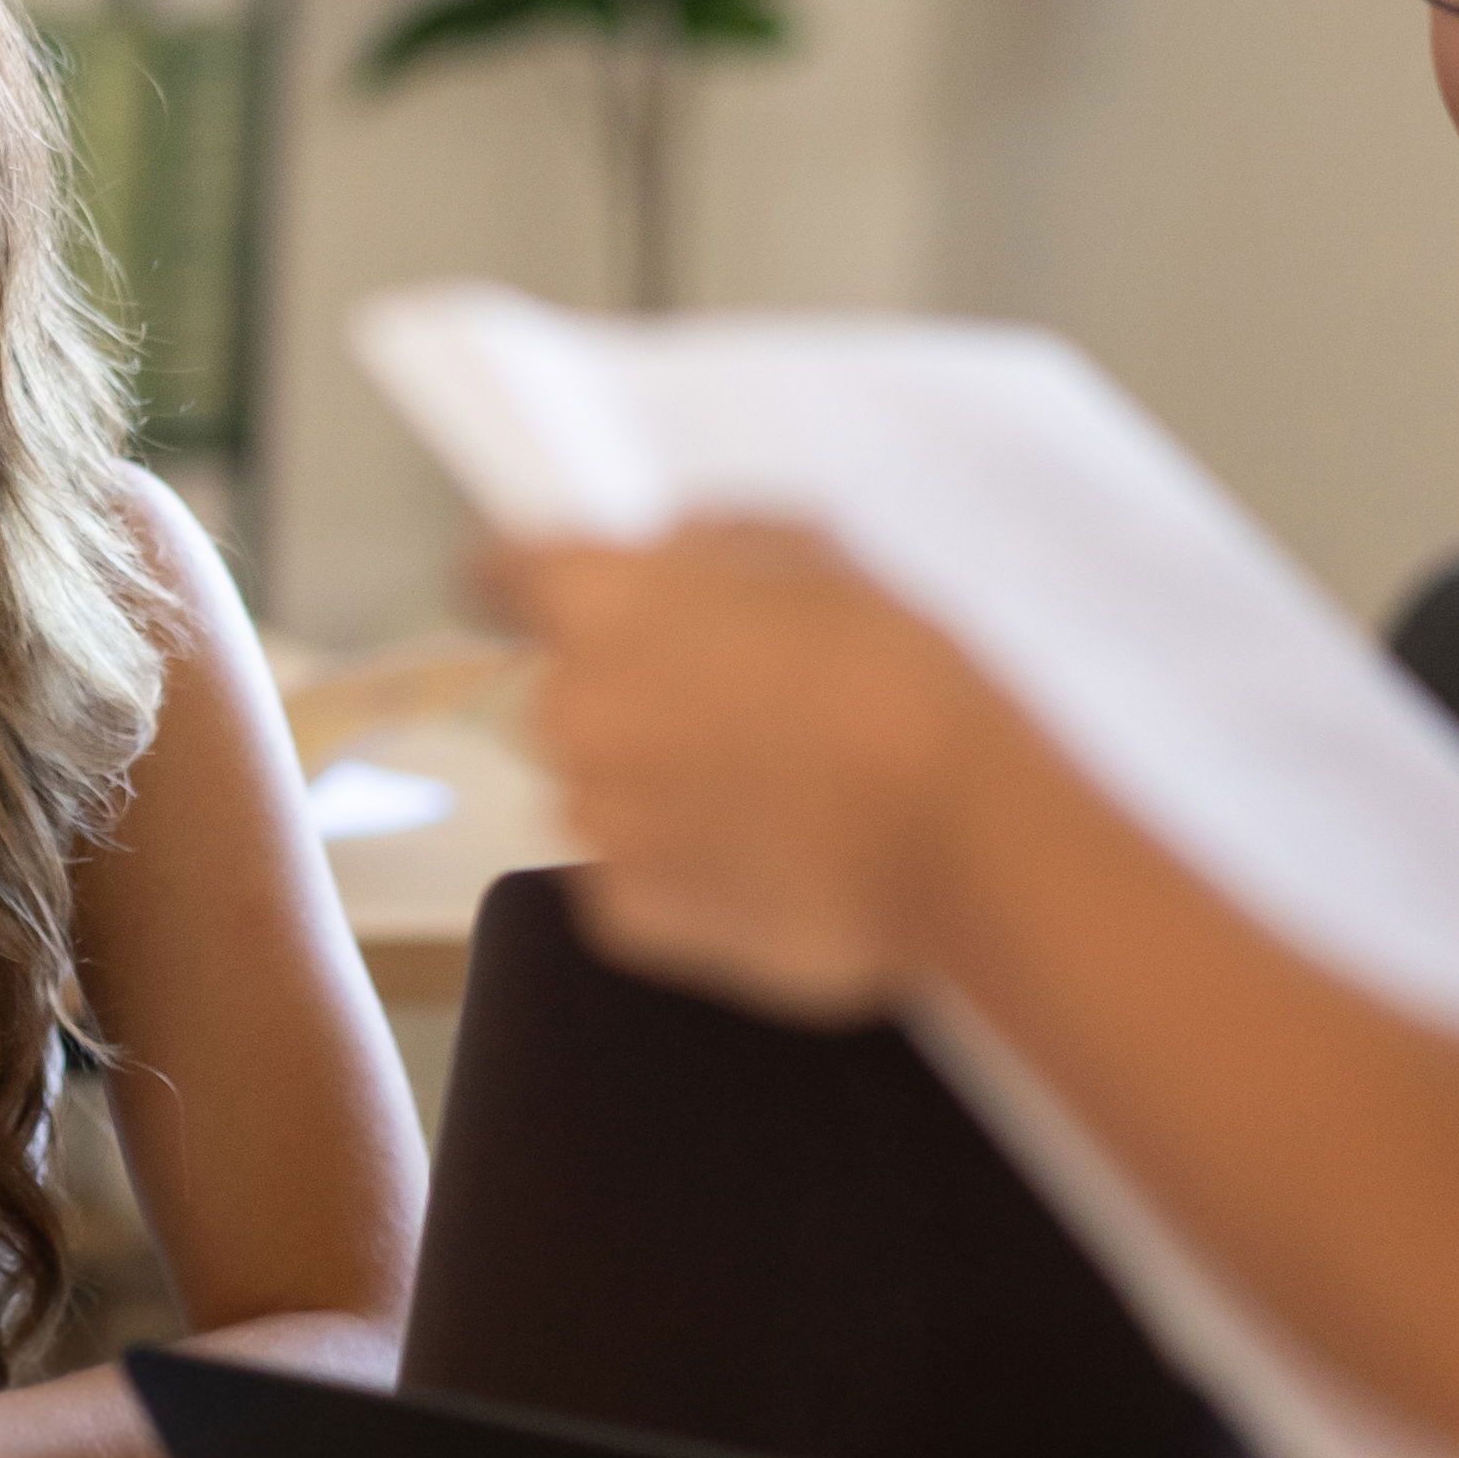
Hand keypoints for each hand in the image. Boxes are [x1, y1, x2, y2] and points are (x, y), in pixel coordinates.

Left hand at [487, 524, 1005, 1020]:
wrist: (953, 835)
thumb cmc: (896, 682)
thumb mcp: (817, 556)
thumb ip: (711, 541)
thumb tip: (668, 552)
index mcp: (600, 606)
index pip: (505, 575)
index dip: (528, 582)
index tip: (543, 594)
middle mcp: (569, 714)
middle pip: (563, 694)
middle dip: (627, 696)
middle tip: (733, 709)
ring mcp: (592, 822)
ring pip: (600, 790)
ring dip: (658, 785)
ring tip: (770, 790)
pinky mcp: (625, 916)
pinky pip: (636, 876)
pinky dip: (686, 867)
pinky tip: (769, 854)